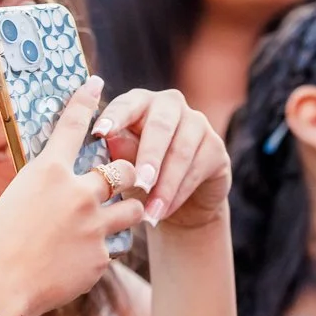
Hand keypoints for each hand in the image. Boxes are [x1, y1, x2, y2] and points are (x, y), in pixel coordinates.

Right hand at [0, 77, 144, 315]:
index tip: (96, 84)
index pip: (73, 126)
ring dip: (126, 212)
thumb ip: (45, 190)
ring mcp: (94, 227)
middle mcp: (77, 193)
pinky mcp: (100, 258)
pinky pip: (111, 249)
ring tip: (110, 221)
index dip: (86, 102)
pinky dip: (97, 253)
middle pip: (124, 171)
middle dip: (129, 173)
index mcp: (47, 172)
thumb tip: (62, 190)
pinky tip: (74, 263)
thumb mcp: (13, 201)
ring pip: (132, 210)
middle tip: (126, 177)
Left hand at [91, 87, 230, 231]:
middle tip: (140, 181)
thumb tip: (107, 137)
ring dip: (165, 186)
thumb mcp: (123, 164)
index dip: (115, 117)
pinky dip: (178, 194)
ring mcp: (197, 122)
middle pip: (160, 126)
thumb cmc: (140, 175)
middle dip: (149, 156)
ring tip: (150, 212)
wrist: (177, 201)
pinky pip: (197, 169)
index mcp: (140, 102)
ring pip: (181, 152)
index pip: (127, 104)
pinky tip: (163, 212)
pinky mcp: (216, 146)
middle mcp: (170, 104)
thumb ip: (118, 150)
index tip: (99, 132)